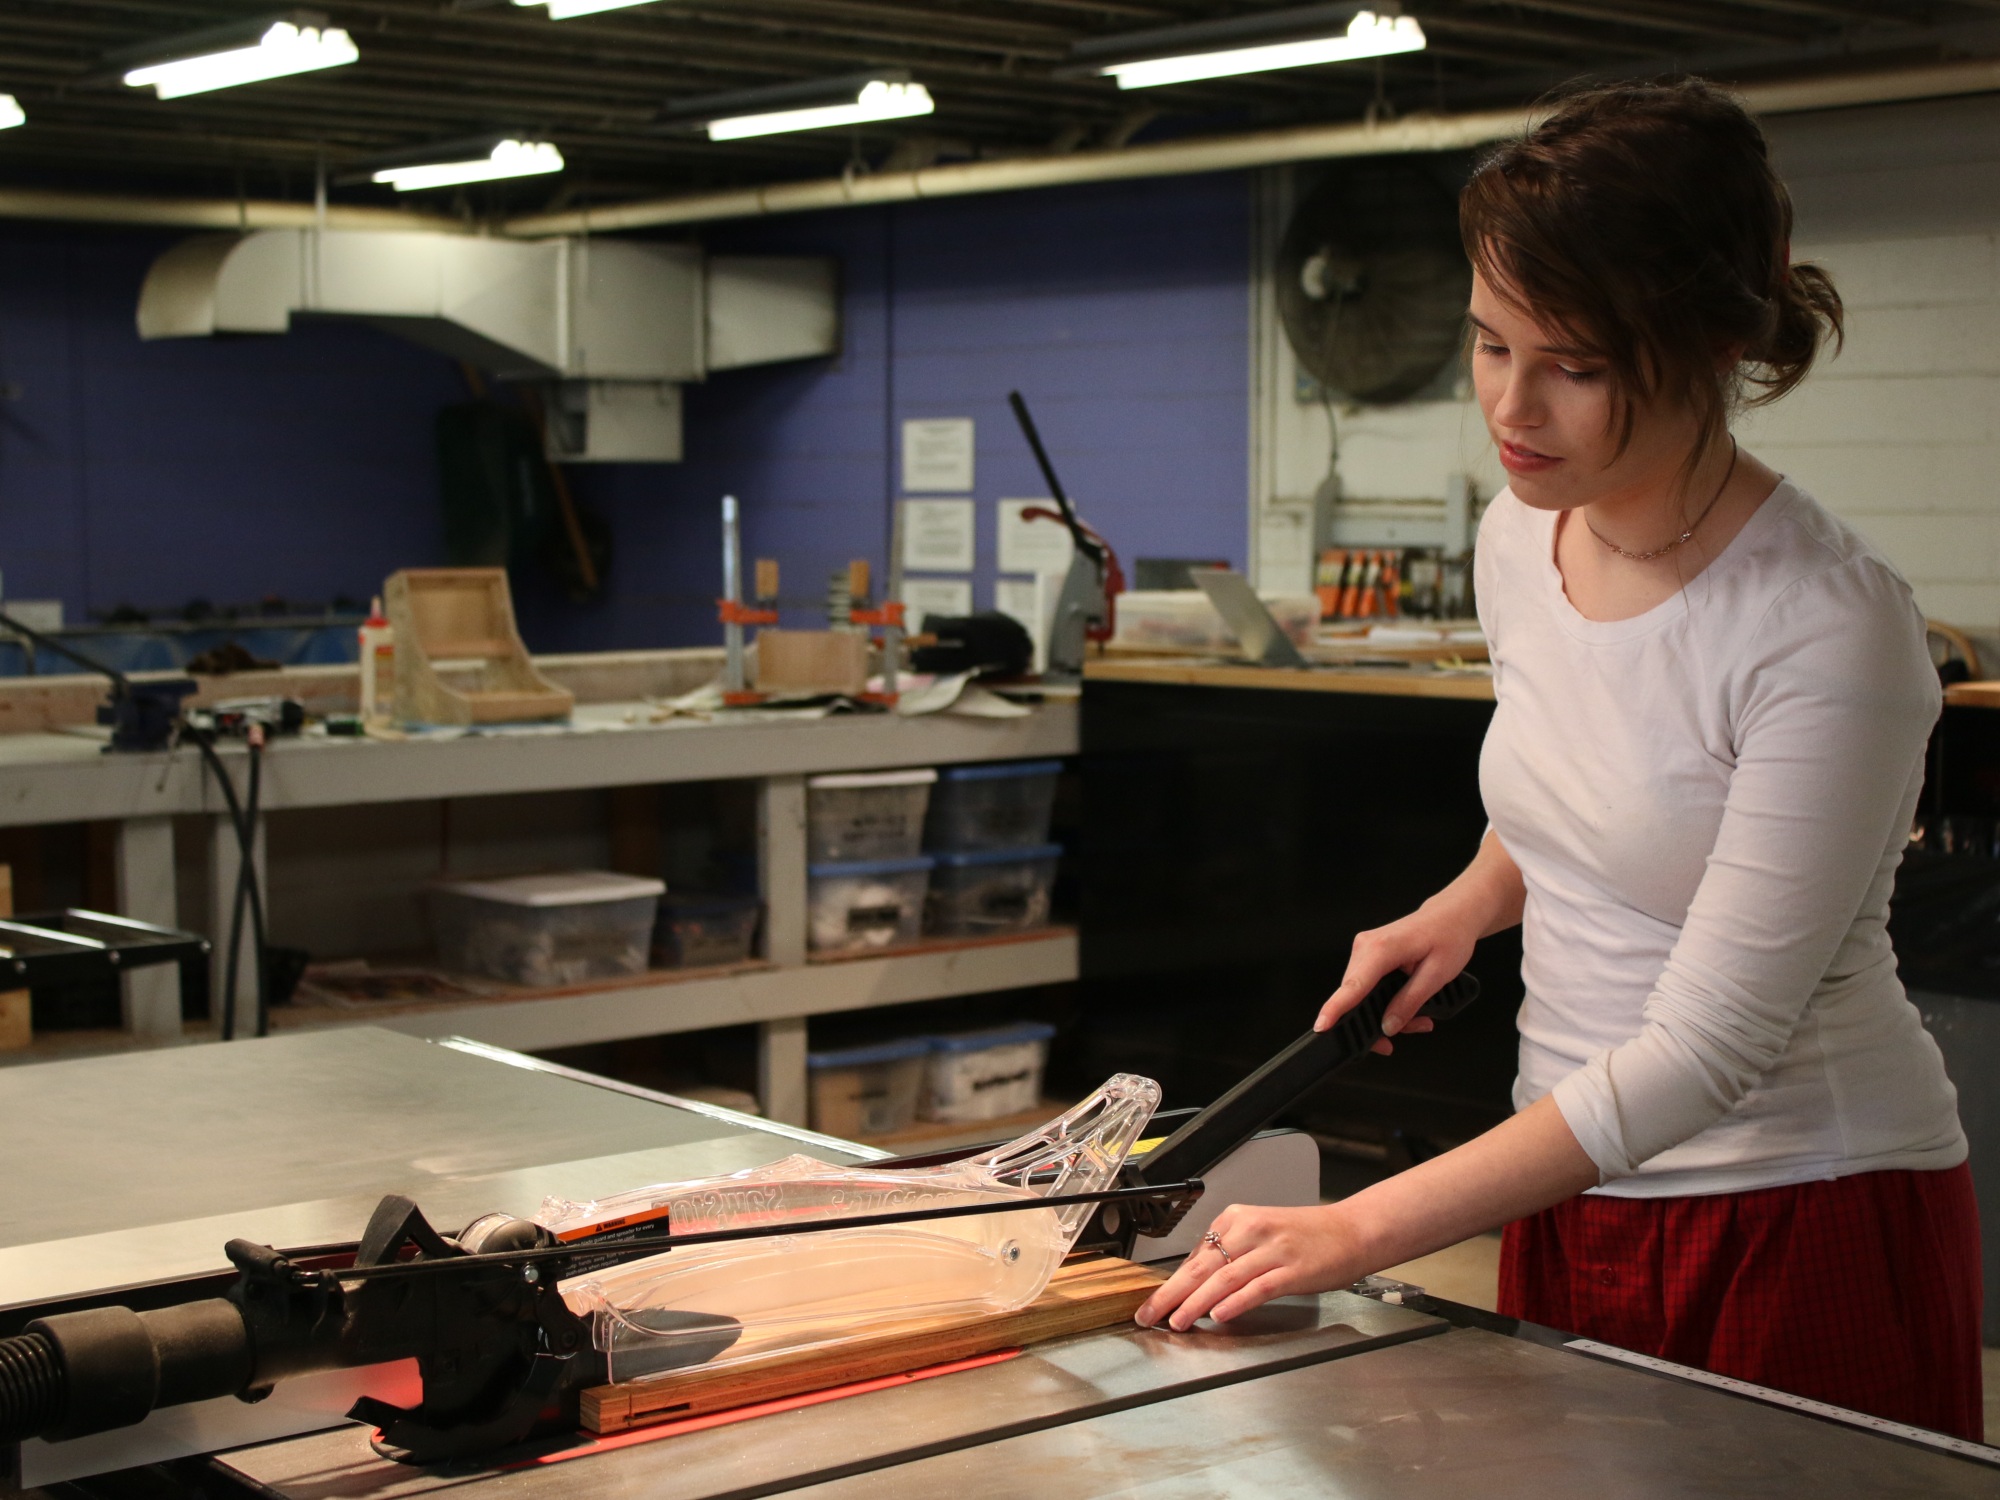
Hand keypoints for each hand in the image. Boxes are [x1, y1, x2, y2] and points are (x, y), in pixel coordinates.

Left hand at [1133, 1203, 1365, 1330]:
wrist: (1352, 1231)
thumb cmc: (1308, 1236)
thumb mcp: (1261, 1234)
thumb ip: (1230, 1254)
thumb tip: (1196, 1282)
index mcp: (1238, 1218)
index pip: (1197, 1255)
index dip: (1173, 1283)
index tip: (1155, 1302)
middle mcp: (1251, 1229)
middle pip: (1202, 1266)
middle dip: (1171, 1293)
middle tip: (1149, 1314)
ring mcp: (1272, 1249)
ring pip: (1224, 1278)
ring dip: (1196, 1302)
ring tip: (1177, 1321)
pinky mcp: (1292, 1269)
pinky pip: (1257, 1287)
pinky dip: (1235, 1302)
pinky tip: (1219, 1315)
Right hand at [1316, 907, 1478, 1054]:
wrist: (1452, 915)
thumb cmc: (1449, 936)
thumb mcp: (1437, 975)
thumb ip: (1410, 1002)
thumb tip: (1388, 1026)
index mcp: (1382, 948)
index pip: (1353, 986)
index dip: (1335, 1009)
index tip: (1322, 1026)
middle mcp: (1366, 946)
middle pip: (1356, 997)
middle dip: (1378, 1021)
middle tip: (1412, 1028)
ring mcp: (1364, 949)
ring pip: (1361, 994)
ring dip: (1385, 1011)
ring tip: (1417, 1018)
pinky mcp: (1368, 954)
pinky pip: (1367, 985)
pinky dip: (1384, 1000)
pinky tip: (1406, 1004)